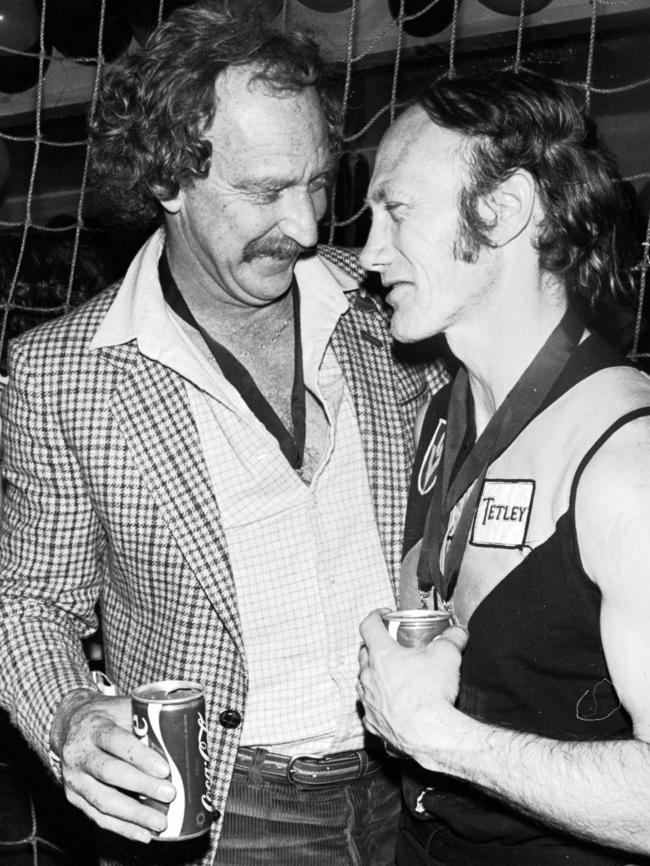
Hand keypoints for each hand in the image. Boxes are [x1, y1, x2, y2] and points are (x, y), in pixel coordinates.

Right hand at [52, 690, 175, 842]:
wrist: (71, 724)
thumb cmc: (106, 715)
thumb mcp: (122, 708)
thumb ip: (146, 721)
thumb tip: (184, 738)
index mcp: (93, 726)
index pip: (115, 741)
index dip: (140, 756)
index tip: (164, 768)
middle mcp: (79, 753)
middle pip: (109, 772)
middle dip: (142, 786)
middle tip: (169, 793)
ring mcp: (74, 778)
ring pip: (103, 800)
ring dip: (134, 815)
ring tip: (160, 822)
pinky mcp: (74, 797)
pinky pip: (98, 817)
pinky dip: (122, 828)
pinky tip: (143, 834)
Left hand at [358, 609, 468, 766]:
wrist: (431, 734)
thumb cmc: (432, 694)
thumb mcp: (448, 655)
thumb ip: (452, 638)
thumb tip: (458, 632)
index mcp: (382, 655)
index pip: (368, 626)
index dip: (375, 616)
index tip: (384, 615)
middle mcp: (369, 676)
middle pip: (364, 653)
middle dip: (375, 646)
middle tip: (391, 646)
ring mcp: (368, 701)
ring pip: (364, 681)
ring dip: (374, 674)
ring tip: (391, 675)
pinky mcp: (373, 723)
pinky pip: (370, 708)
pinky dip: (378, 702)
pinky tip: (390, 703)